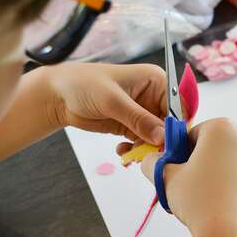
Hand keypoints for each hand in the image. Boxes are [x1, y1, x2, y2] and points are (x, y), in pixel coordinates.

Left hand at [45, 62, 166, 145]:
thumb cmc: (84, 85)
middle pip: (170, 124)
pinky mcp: (132, 126)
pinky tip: (123, 151)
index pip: (178, 105)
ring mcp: (143, 112)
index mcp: (156, 81)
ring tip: (132, 155)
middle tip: (150, 156)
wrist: (58, 95)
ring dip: (148, 149)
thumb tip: (163, 137)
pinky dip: (137, 150)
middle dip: (162, 141)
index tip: (170, 145)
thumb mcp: (113, 101)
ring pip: (158, 137)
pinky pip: (143, 142)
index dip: (177, 126)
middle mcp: (154, 96)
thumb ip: (139, 119)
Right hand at [141, 118, 236, 236]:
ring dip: (228, 172)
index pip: (197, 133)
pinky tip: (233, 203)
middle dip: (209, 160)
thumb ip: (154, 162)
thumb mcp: (166, 178)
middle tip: (197, 183)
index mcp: (221, 129)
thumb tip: (152, 159)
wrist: (230, 234)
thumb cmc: (198, 201)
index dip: (186, 150)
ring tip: (215, 196)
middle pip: (221, 145)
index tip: (182, 167)